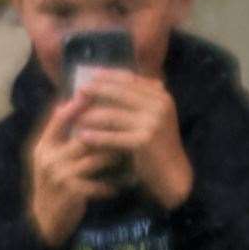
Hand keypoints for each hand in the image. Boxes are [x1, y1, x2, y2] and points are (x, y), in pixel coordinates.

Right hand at [27, 94, 121, 245]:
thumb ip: (58, 134)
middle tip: (133, 128)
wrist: (47, 219)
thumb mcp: (51, 157)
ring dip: (117, 156)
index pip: (61, 119)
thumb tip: (68, 103)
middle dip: (110, 133)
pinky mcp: (72, 193)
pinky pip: (101, 184)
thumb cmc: (56, 183)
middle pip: (85, 137)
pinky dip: (115, 182)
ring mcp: (60, 176)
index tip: (103, 98)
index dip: (81, 106)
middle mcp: (49, 158)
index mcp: (44, 146)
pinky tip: (129, 181)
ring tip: (134, 152)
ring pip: (96, 158)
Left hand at [70, 68, 192, 209]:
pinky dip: (95, 136)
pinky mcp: (144, 140)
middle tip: (78, 91)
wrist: (173, 174)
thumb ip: (137, 100)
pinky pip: (111, 136)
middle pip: (119, 92)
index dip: (108, 75)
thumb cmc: (158, 146)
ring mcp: (153, 123)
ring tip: (74, 117)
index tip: (90, 74)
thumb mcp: (152, 118)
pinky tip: (82, 136)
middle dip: (95, 91)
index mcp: (162, 97)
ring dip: (90, 115)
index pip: (130, 79)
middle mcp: (160, 106)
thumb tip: (108, 82)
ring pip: (111, 115)